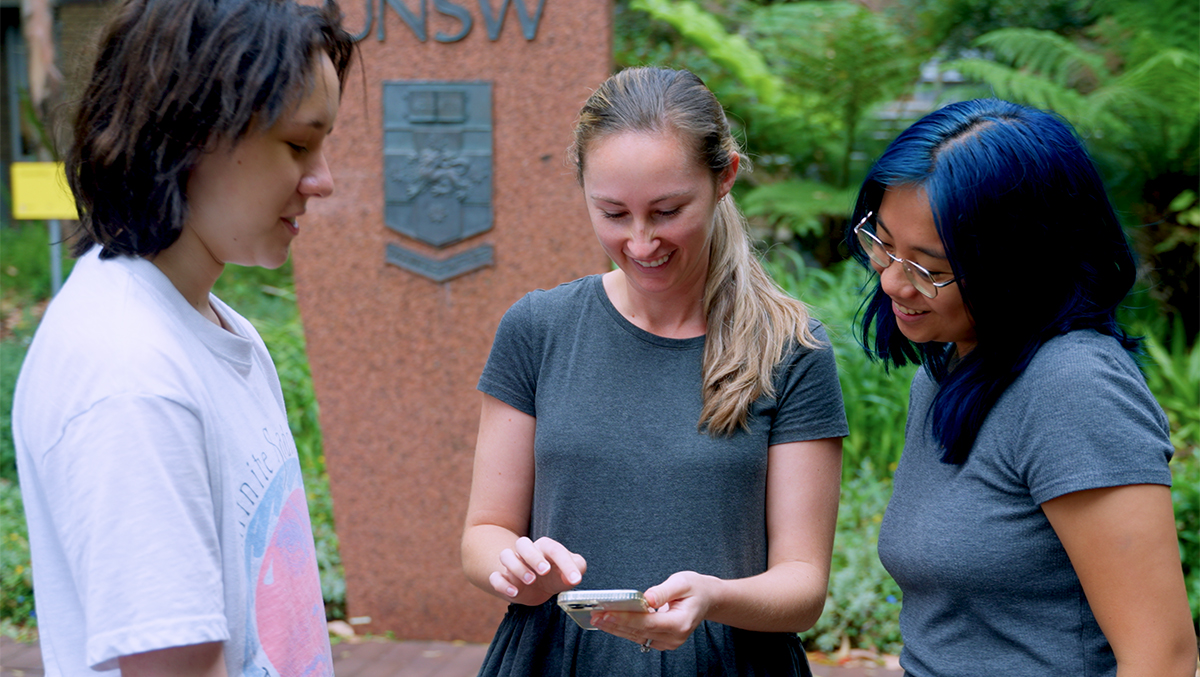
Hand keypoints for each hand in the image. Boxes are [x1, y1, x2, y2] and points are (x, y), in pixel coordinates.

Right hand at [489, 536, 586, 605]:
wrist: (538, 588)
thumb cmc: (556, 575)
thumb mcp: (571, 572)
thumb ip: (578, 568)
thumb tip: (574, 575)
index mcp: (545, 548)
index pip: (554, 549)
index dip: (566, 563)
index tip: (575, 580)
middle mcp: (527, 553)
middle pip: (523, 543)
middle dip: (533, 556)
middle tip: (545, 571)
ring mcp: (513, 565)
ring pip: (505, 555)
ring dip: (517, 567)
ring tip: (530, 581)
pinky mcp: (504, 580)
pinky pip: (495, 577)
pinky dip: (502, 584)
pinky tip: (514, 593)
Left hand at [592, 571, 716, 650]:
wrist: (707, 599)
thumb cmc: (695, 588)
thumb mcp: (682, 582)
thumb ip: (664, 591)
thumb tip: (647, 598)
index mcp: (681, 622)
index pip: (648, 622)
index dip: (626, 618)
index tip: (607, 613)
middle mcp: (675, 637)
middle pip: (639, 632)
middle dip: (615, 623)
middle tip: (595, 614)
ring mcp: (669, 642)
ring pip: (637, 636)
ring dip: (616, 627)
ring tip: (597, 618)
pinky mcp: (662, 642)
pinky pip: (640, 636)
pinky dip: (624, 629)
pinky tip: (610, 621)